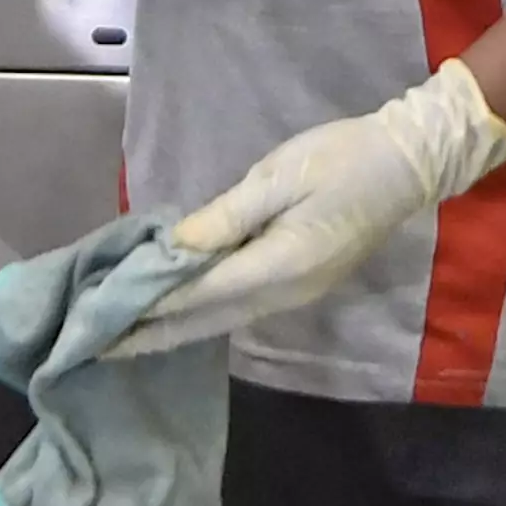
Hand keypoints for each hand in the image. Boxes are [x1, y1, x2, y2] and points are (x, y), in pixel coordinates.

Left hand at [109, 62, 505, 356]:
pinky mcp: (299, 285)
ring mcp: (295, 295)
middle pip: (207, 320)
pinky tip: (176, 317)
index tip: (103, 316)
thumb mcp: (278, 177)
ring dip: (173, 330)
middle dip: (151, 334)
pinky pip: (238, 309)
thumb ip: (224, 219)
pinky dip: (201, 316)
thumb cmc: (342, 158)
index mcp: (280, 265)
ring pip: (222, 320)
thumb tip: (174, 251)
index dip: (150, 304)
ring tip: (125, 338)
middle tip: (97, 346)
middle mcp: (286, 293)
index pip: (200, 292)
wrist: (407, 164)